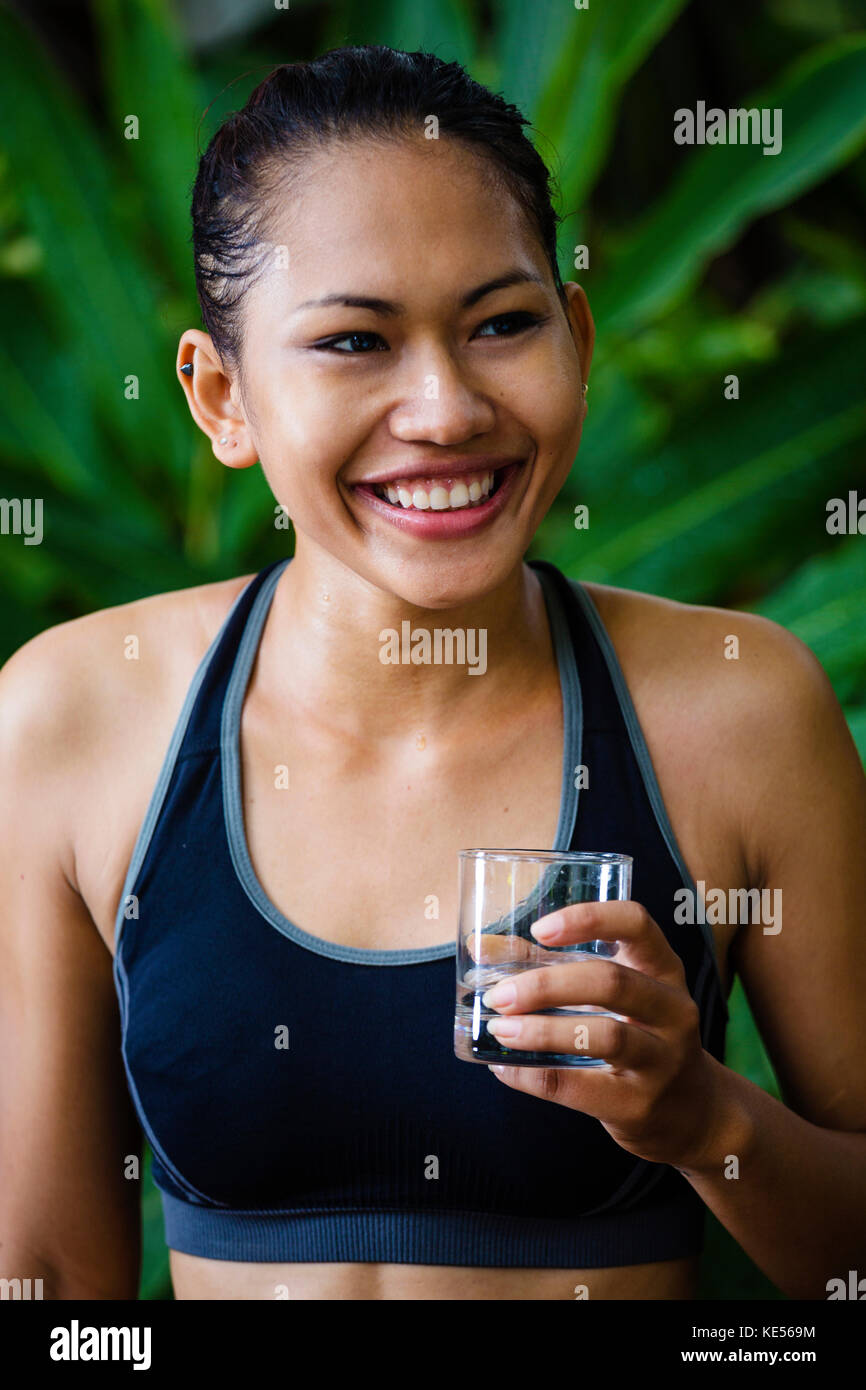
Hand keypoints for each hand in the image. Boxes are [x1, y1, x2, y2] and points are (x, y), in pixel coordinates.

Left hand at [483, 899, 727, 1170]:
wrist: (692, 1113)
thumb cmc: (639, 1036)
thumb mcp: (610, 996)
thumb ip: (547, 966)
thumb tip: (478, 947)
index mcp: (663, 969)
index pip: (637, 925)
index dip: (589, 919)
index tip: (540, 928)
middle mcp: (672, 1009)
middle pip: (612, 982)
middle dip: (547, 985)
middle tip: (499, 995)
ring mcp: (663, 1059)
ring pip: (604, 1035)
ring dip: (541, 1031)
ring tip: (500, 1030)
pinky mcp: (640, 1104)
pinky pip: (581, 1087)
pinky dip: (534, 1076)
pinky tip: (504, 1069)